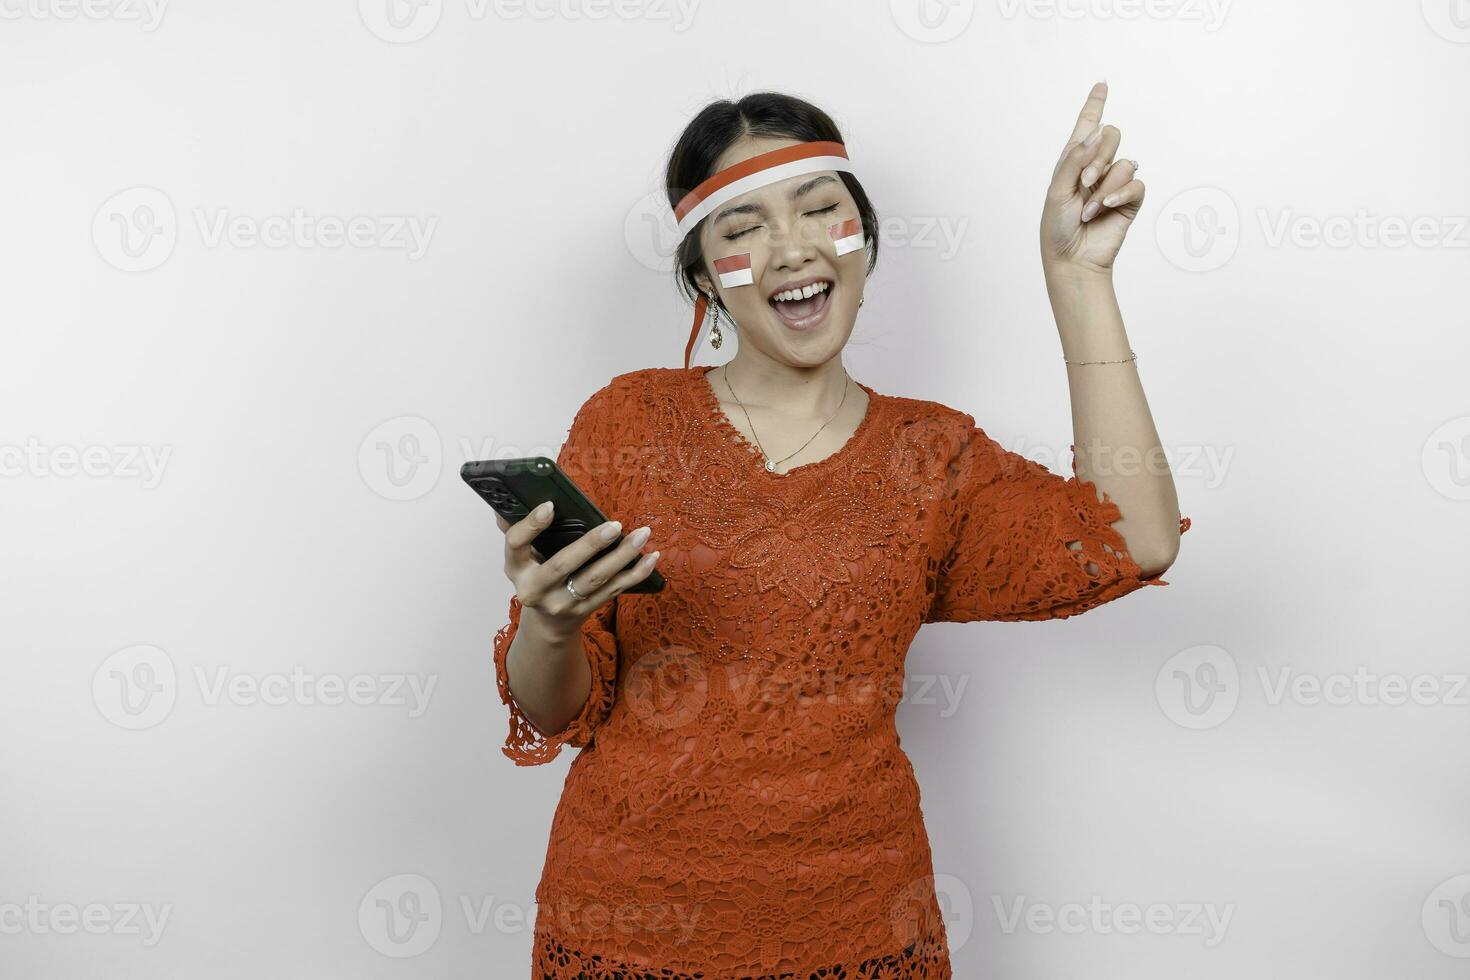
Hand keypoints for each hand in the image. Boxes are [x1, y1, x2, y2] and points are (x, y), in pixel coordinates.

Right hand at [496, 502, 659, 638]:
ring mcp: (563, 603)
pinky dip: (636, 573)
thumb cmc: (536, 576)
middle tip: (615, 525)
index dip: (531, 525)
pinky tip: (651, 557)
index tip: (550, 506)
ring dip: (622, 556)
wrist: (548, 623)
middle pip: (563, 565)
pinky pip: (615, 590)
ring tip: (642, 534)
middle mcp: (536, 589)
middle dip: (590, 544)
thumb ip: (519, 531)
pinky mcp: (587, 610)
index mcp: (516, 569)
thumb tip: (509, 501)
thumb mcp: (521, 558)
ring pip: (596, 578)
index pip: (516, 544)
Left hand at [1040, 81, 1144, 276]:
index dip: (1095, 105)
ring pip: (1124, 161)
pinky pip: (1135, 182)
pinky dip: (1120, 194)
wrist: (1072, 258)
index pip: (1086, 127)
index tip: (1102, 84)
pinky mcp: (1130, 200)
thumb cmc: (1057, 227)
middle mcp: (1096, 168)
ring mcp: (1114, 183)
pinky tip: (1106, 207)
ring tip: (1089, 208)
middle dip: (1098, 155)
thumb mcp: (1057, 190)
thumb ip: (1074, 159)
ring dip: (1105, 185)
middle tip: (1084, 182)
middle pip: (1111, 135)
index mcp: (1074, 161)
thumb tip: (1097, 133)